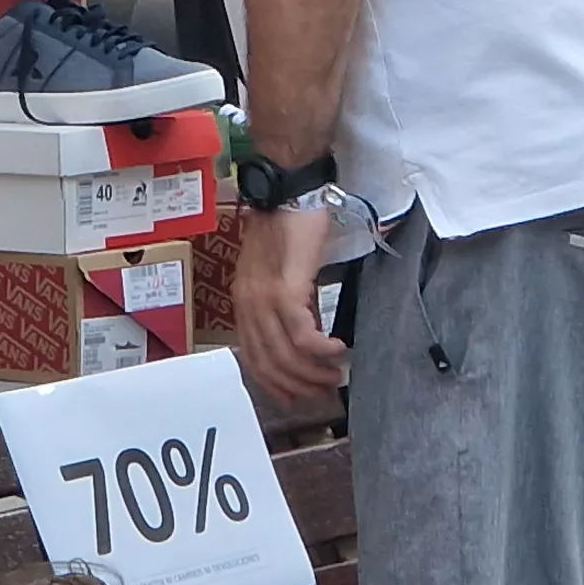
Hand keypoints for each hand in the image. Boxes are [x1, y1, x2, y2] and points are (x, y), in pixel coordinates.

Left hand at [232, 203, 351, 404]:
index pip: (252, 356)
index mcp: (243, 299)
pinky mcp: (286, 290)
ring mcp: (265, 298)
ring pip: (286, 355)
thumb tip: (306, 332)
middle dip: (298, 385)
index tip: (296, 396)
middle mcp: (248, 303)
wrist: (290, 188)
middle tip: (324, 391)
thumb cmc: (290, 222)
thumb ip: (285, 300)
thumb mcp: (280, 269)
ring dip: (314, 372)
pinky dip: (322, 350)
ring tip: (337, 373)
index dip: (274, 382)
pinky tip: (339, 350)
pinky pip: (303, 336)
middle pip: (268, 363)